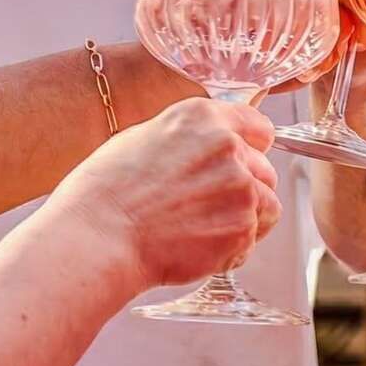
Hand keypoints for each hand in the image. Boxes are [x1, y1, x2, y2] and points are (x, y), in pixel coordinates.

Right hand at [54, 98, 281, 286]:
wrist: (99, 237)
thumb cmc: (106, 193)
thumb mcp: (143, 139)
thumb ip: (189, 139)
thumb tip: (207, 146)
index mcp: (203, 117)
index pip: (258, 126)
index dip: (251, 147)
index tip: (244, 160)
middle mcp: (229, 148)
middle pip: (264, 169)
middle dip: (243, 188)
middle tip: (206, 206)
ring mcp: (240, 189)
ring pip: (266, 205)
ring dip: (244, 218)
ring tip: (202, 229)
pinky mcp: (242, 229)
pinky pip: (252, 240)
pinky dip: (232, 248)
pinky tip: (197, 246)